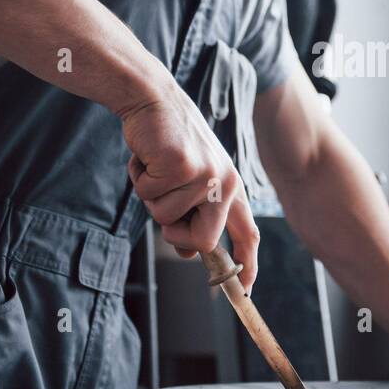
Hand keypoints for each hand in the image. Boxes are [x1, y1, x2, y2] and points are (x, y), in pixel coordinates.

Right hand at [120, 78, 260, 293]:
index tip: (245, 289)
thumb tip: (189, 254)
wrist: (153, 99)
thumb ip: (192, 217)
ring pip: (167, 218)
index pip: (249, 234)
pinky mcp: (182, 165)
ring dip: (151, 198)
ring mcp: (205, 175)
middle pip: (203, 242)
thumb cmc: (168, 143)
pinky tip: (148, 156)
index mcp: (231, 188)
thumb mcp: (187, 182)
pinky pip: (150, 196)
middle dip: (176, 235)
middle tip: (162, 203)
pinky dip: (140, 179)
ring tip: (157, 167)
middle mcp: (225, 183)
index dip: (248, 266)